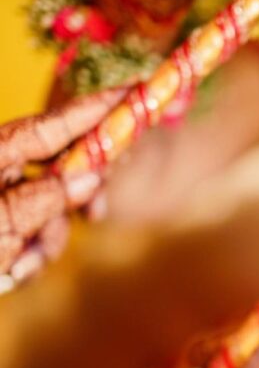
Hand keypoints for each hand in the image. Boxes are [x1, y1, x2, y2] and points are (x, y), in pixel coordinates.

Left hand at [0, 89, 124, 286]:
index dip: (97, 109)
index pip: (54, 126)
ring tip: (15, 269)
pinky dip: (23, 258)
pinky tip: (5, 275)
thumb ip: (46, 197)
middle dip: (74, 200)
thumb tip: (92, 174)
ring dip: (42, 244)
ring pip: (47, 212)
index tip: (137, 92)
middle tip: (96, 214)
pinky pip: (28, 237)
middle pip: (59, 169)